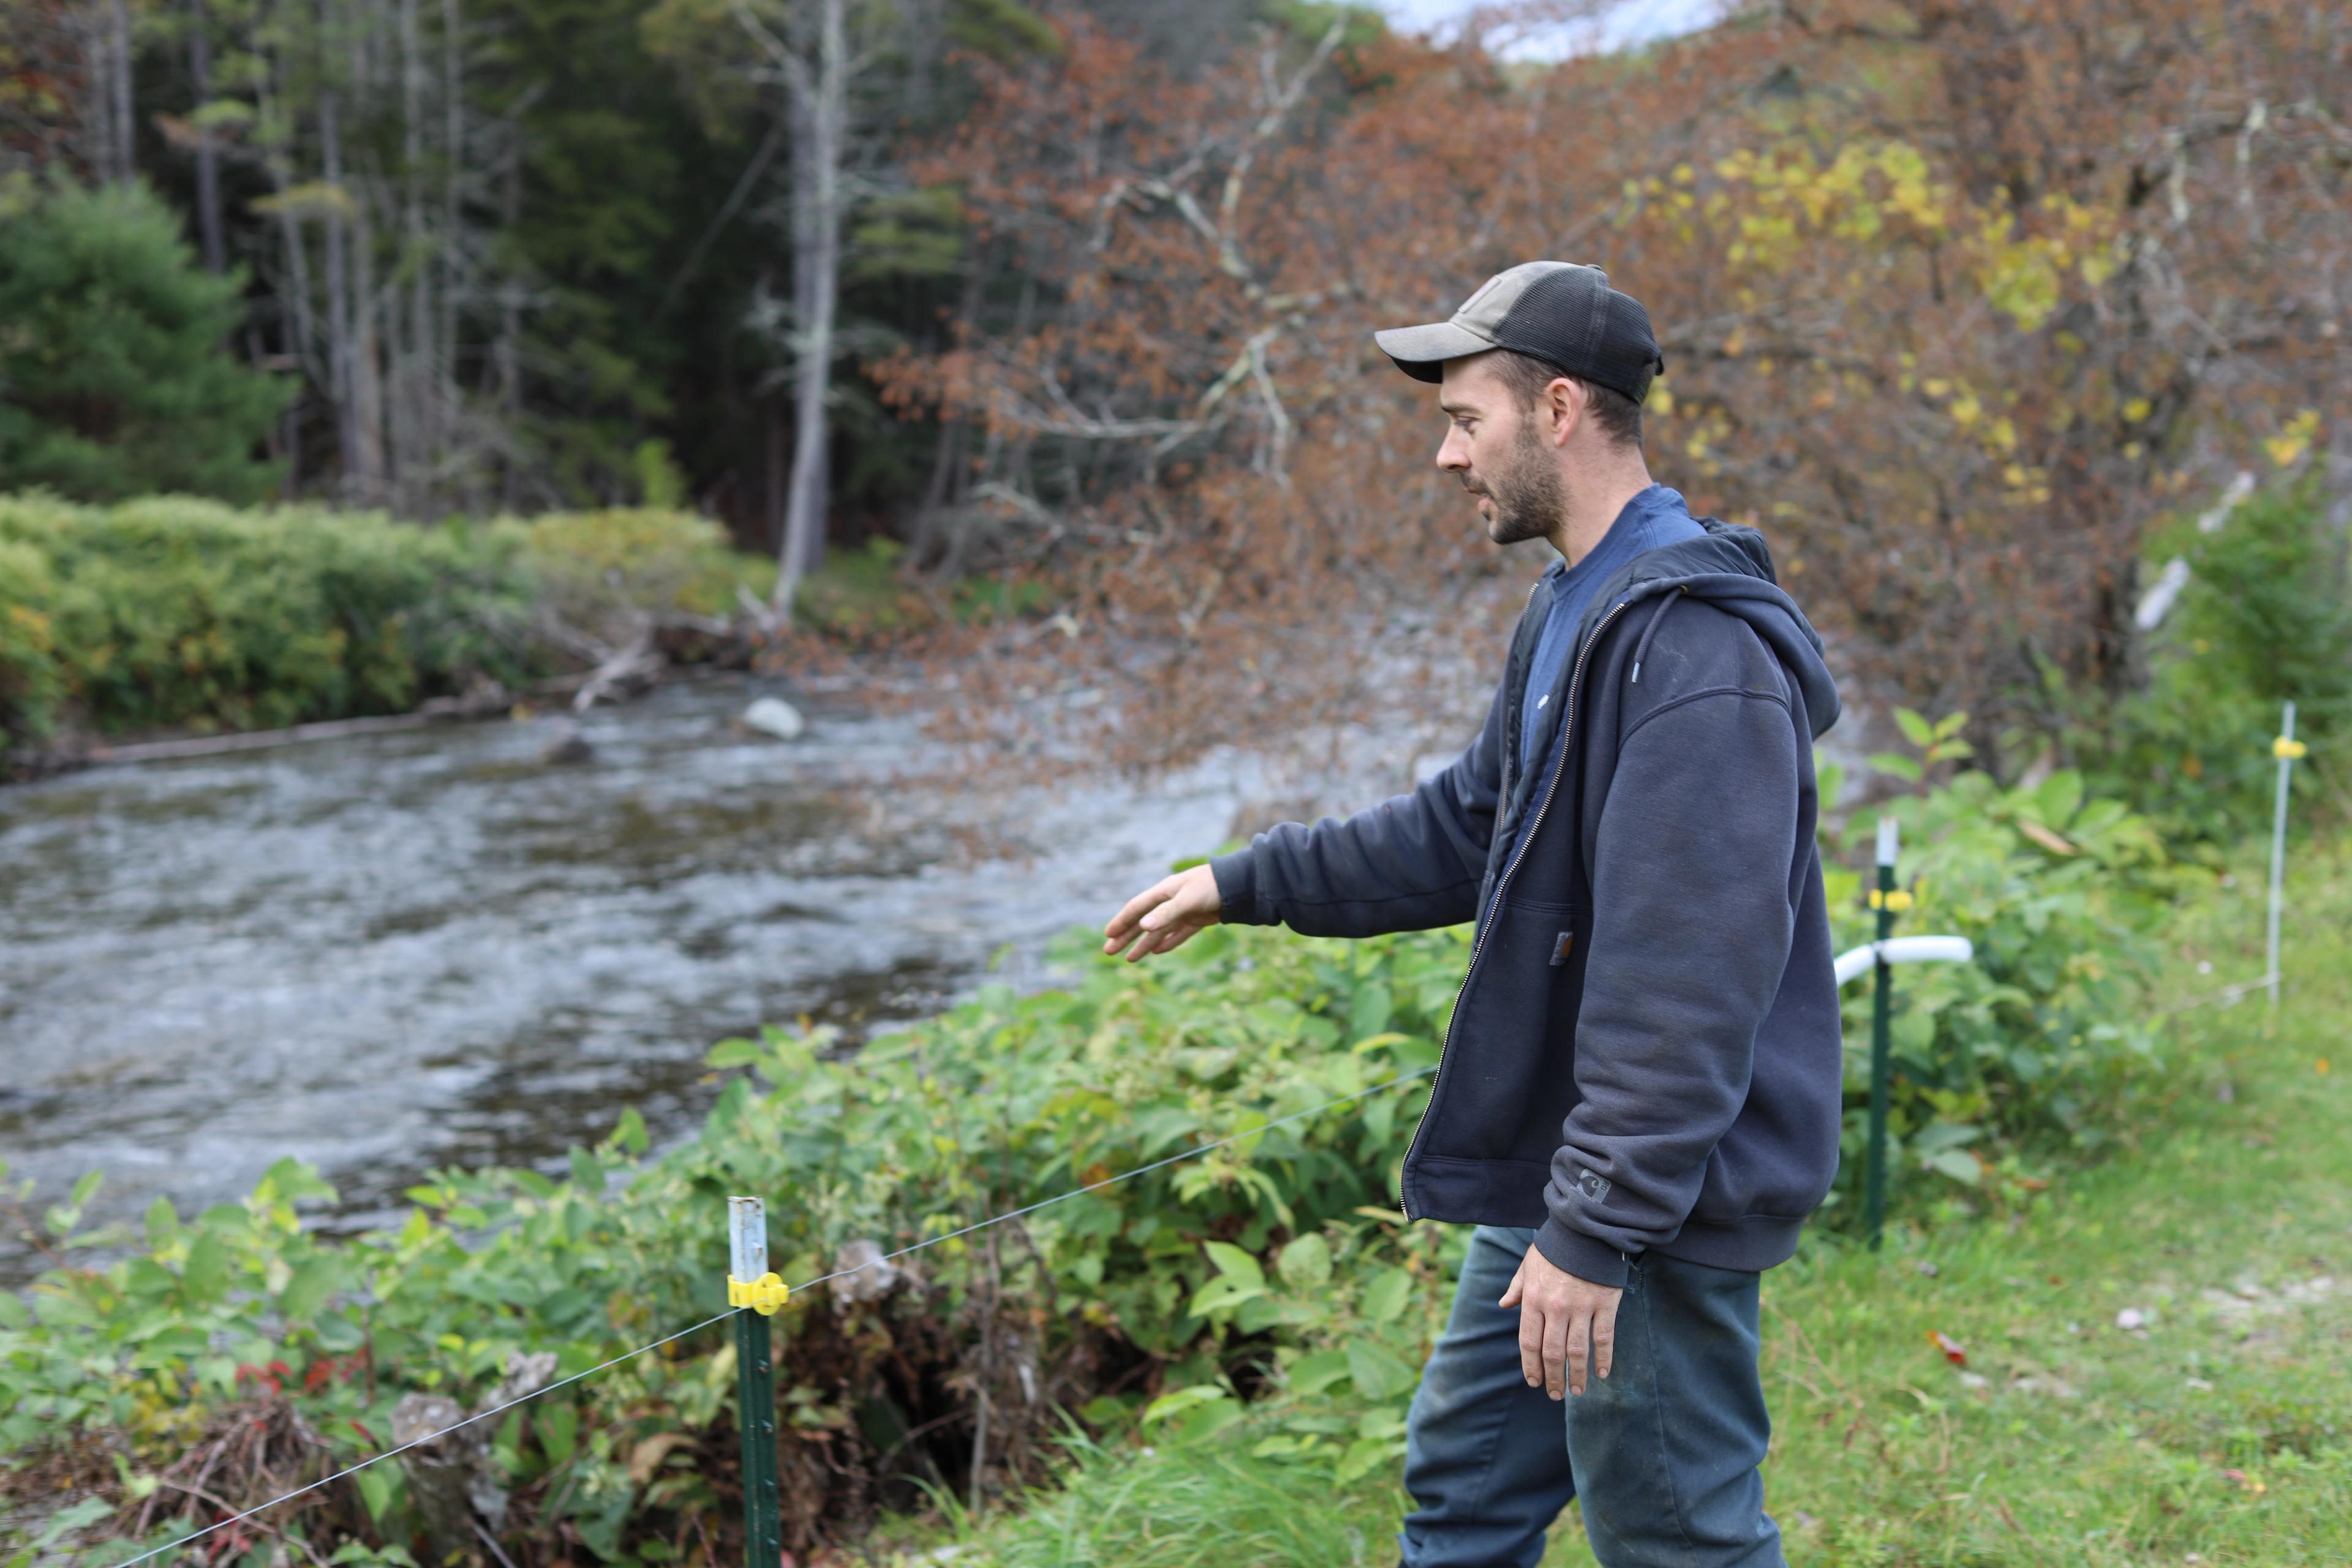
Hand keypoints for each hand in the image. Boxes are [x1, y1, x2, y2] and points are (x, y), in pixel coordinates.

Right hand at [1102, 864, 1221, 962]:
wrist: (1240, 885)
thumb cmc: (1211, 887)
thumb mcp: (1187, 899)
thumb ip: (1166, 913)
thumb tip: (1143, 926)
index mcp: (1164, 892)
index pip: (1137, 908)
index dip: (1122, 921)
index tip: (1108, 935)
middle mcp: (1171, 901)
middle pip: (1143, 922)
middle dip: (1126, 937)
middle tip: (1108, 951)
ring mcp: (1183, 911)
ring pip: (1158, 931)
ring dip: (1143, 944)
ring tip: (1129, 959)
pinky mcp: (1197, 920)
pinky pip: (1178, 934)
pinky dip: (1167, 943)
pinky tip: (1156, 951)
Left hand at [1498, 1242, 1620, 1398]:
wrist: (1586, 1228)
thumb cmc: (1554, 1248)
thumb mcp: (1528, 1265)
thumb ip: (1516, 1287)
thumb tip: (1504, 1304)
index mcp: (1534, 1299)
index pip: (1529, 1342)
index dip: (1531, 1366)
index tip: (1534, 1382)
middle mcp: (1555, 1307)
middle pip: (1552, 1353)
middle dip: (1553, 1378)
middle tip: (1556, 1395)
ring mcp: (1581, 1307)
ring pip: (1577, 1351)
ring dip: (1576, 1375)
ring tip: (1577, 1391)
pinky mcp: (1605, 1304)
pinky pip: (1604, 1338)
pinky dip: (1603, 1359)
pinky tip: (1601, 1374)